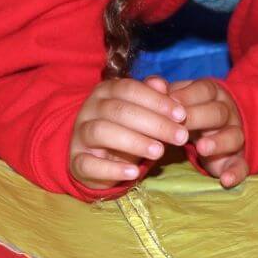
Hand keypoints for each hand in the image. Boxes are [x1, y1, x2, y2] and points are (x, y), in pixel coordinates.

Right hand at [69, 75, 188, 191]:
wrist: (95, 158)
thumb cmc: (125, 129)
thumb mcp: (141, 111)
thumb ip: (152, 97)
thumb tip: (161, 85)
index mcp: (105, 91)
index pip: (129, 89)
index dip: (156, 100)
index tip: (182, 114)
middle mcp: (89, 109)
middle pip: (118, 110)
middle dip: (153, 122)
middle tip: (180, 136)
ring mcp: (80, 135)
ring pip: (101, 132)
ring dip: (133, 142)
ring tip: (159, 152)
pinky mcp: (76, 161)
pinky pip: (89, 164)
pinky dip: (112, 169)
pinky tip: (134, 173)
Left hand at [168, 78, 247, 188]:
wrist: (216, 126)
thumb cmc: (190, 109)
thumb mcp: (179, 97)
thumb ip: (165, 92)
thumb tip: (152, 83)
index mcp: (212, 94)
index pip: (205, 90)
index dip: (188, 96)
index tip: (171, 103)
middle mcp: (227, 112)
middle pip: (218, 112)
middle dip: (198, 118)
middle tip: (179, 128)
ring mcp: (235, 135)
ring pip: (234, 136)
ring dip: (218, 142)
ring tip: (202, 149)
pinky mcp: (238, 158)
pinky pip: (242, 165)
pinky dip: (236, 172)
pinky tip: (225, 180)